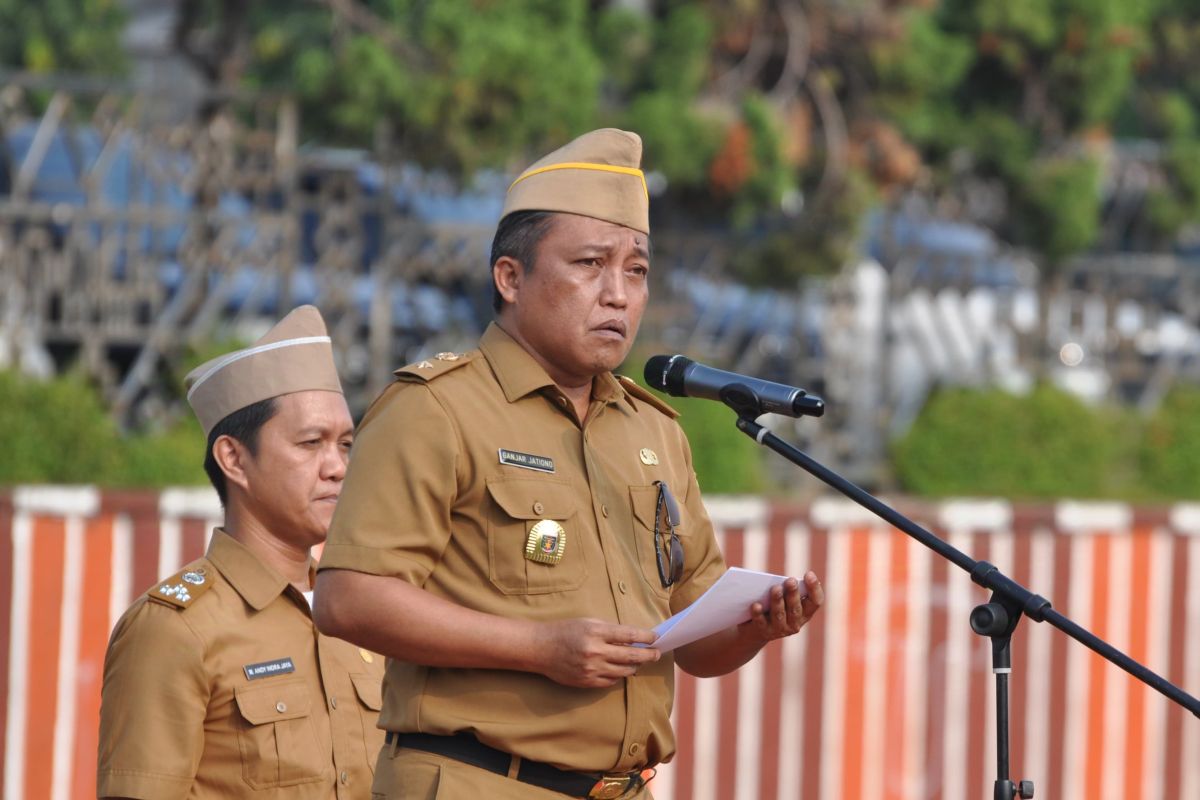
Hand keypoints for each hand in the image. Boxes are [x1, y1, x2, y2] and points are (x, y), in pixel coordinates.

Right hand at [535, 618, 659, 687]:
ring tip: (639, 662)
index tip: (655, 638)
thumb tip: (632, 637)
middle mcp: (595, 651)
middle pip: (631, 656)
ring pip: (624, 671)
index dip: (646, 637)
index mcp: (596, 632)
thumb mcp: (587, 622)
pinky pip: (611, 682)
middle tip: (657, 654)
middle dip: (648, 655)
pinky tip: (620, 670)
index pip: (629, 635)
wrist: (540, 648)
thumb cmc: (564, 631)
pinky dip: (618, 676)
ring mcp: (591, 669)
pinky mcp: (587, 682)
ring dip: (635, 667)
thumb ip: (609, 630)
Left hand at [742, 571, 823, 641]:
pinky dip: (758, 613)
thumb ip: (787, 589)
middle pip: (796, 609)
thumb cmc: (774, 605)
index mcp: (805, 613)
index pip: (815, 602)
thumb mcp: (784, 598)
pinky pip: (761, 622)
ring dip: (778, 601)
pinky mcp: (764, 632)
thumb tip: (787, 579)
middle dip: (793, 594)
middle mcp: (795, 624)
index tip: (809, 574)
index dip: (814, 588)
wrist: (756, 629)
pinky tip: (756, 604)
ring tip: (775, 588)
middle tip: (791, 581)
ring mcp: (779, 630)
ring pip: (779, 615)